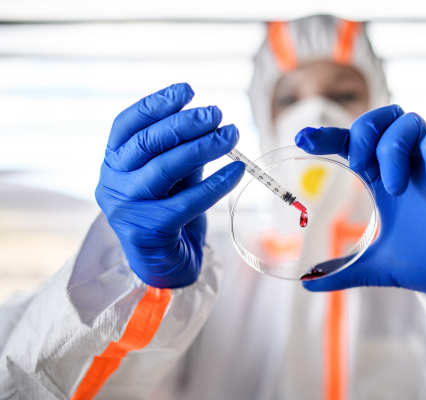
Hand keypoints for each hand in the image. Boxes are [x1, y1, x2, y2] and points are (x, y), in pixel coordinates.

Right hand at [96, 83, 243, 287]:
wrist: (164, 265)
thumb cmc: (169, 213)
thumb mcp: (172, 176)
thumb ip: (181, 150)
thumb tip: (209, 120)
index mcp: (113, 163)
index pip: (127, 125)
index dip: (157, 104)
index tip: (188, 90)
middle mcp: (112, 183)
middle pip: (147, 143)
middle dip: (185, 123)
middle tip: (217, 114)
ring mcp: (127, 208)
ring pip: (165, 168)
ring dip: (203, 147)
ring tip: (231, 134)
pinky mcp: (149, 230)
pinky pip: (188, 201)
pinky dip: (216, 183)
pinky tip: (237, 170)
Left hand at [295, 105, 425, 295]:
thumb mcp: (381, 266)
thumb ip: (345, 271)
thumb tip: (307, 283)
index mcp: (385, 180)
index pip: (353, 145)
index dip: (328, 136)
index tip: (303, 139)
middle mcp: (409, 164)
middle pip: (381, 119)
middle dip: (363, 132)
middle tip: (359, 165)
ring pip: (410, 120)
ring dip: (394, 147)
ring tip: (396, 187)